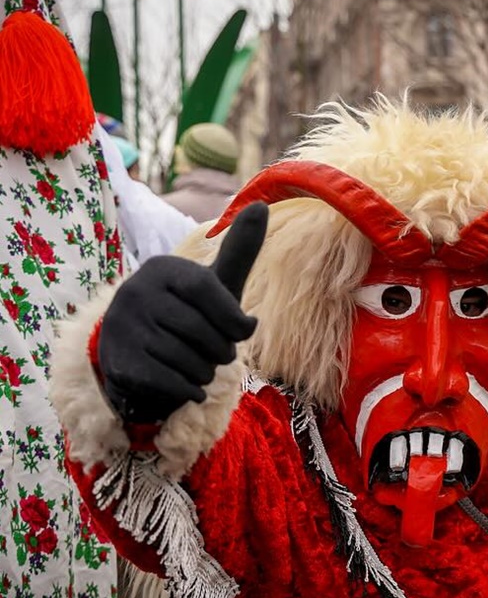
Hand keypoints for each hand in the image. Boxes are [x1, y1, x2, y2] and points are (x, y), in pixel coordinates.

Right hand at [97, 203, 267, 422]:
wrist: (140, 358)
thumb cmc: (189, 317)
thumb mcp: (215, 285)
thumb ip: (239, 251)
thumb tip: (259, 205)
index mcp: (162, 268)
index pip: (212, 293)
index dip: (235, 321)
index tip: (241, 331)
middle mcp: (135, 292)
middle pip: (206, 334)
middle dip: (222, 352)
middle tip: (215, 352)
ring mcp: (122, 327)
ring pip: (191, 362)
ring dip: (205, 373)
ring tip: (196, 365)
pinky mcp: (117, 363)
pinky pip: (174, 384)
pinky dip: (189, 391)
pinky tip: (184, 385)